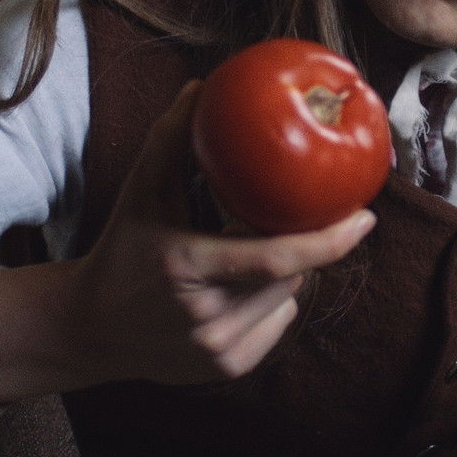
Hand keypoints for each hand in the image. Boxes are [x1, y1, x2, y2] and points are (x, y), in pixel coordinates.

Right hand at [0, 82, 375, 408]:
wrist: (90, 329)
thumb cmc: (123, 250)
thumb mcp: (141, 192)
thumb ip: (171, 139)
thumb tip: (205, 87)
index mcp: (187, 268)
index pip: (275, 259)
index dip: (328, 241)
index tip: (365, 217)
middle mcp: (205, 317)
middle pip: (287, 274)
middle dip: (291, 245)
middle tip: (266, 224)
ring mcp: (218, 350)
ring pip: (287, 298)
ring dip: (281, 274)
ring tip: (236, 259)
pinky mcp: (228, 369)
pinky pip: (277, 323)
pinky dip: (271, 303)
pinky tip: (233, 294)